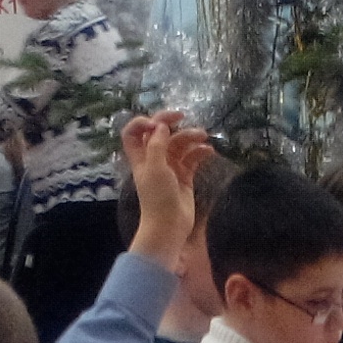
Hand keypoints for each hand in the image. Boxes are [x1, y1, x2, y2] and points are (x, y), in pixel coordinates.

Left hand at [122, 112, 216, 268]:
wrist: (169, 226)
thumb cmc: (157, 198)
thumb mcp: (154, 168)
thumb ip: (156, 144)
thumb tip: (161, 125)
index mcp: (141, 157)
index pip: (134, 133)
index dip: (142, 123)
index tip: (158, 123)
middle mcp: (154, 159)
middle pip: (160, 134)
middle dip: (170, 123)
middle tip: (183, 115)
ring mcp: (170, 168)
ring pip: (179, 144)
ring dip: (190, 137)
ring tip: (204, 136)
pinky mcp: (185, 177)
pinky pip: (192, 158)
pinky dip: (200, 152)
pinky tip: (209, 152)